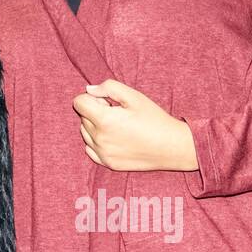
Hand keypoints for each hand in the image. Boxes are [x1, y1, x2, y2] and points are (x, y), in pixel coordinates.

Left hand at [72, 79, 198, 171]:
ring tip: (118, 126)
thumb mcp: (134, 96)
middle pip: (82, 117)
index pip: (78, 102)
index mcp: (104, 120)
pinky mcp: (108, 164)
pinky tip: (116, 138)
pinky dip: (97, 142)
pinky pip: (90, 149)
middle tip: (118, 113)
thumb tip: (89, 90)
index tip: (107, 101)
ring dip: (95, 126)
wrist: (172, 146)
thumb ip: (108, 87)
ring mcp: (103, 154)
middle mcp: (99, 139)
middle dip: (95, 111)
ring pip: (85, 133)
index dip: (92, 97)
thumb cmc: (154, 118)